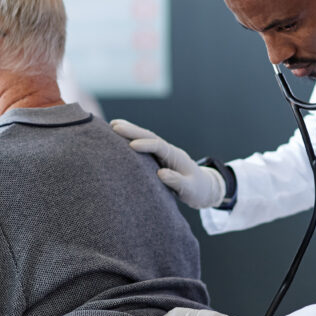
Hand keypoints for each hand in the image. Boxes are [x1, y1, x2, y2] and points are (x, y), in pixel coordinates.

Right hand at [110, 118, 224, 208]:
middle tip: (114, 126)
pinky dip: (131, 140)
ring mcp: (162, 154)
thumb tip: (161, 174)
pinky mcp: (157, 159)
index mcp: (176, 156)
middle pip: (149, 137)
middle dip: (132, 131)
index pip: (159, 147)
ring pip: (145, 139)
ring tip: (113, 125)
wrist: (203, 189)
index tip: (131, 146)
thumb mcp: (190, 190)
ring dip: (130, 131)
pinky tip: (118, 137)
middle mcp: (168, 151)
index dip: (146, 145)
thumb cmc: (197, 190)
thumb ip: (177, 182)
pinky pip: (143, 147)